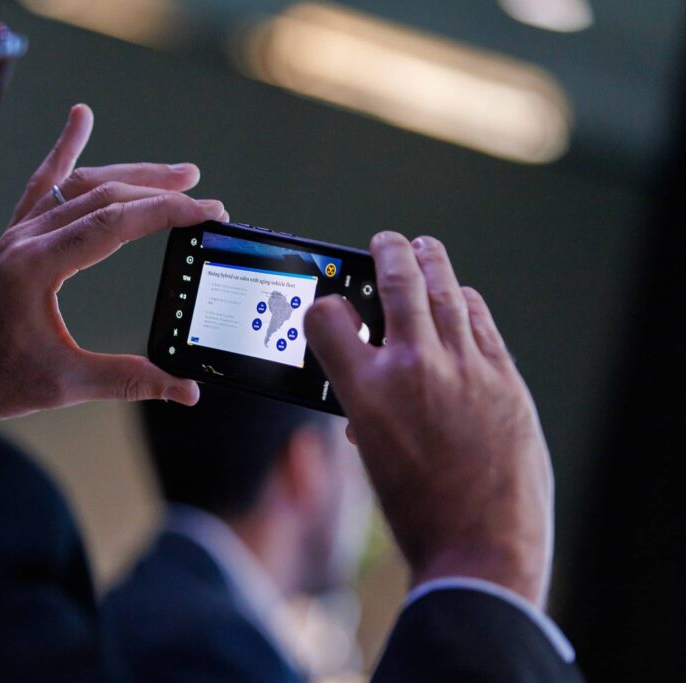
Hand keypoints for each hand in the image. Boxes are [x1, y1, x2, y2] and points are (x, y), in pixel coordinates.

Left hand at [0, 104, 225, 417]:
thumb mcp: (65, 384)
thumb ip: (130, 380)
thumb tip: (187, 391)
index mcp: (37, 266)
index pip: (114, 223)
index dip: (167, 212)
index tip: (207, 210)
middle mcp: (25, 239)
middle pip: (103, 196)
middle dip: (159, 192)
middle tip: (203, 195)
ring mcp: (16, 235)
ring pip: (78, 185)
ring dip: (129, 174)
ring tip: (176, 173)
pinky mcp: (11, 240)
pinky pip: (42, 184)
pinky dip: (64, 151)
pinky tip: (80, 120)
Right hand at [304, 232, 553, 606]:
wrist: (481, 548)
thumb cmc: (418, 512)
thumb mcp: (371, 455)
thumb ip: (366, 407)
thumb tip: (374, 384)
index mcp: (367, 393)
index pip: (329, 318)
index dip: (323, 305)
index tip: (329, 305)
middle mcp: (414, 369)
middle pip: (397, 283)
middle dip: (387, 253)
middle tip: (385, 242)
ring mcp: (466, 369)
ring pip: (446, 291)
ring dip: (431, 262)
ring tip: (424, 249)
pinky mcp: (505, 379)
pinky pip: (482, 323)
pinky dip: (466, 303)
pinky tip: (461, 298)